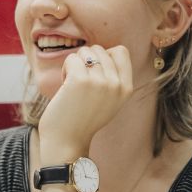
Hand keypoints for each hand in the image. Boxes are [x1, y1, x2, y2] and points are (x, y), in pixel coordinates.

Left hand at [36, 44, 133, 160]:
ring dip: (75, 64)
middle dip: (87, 60)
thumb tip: (106, 51)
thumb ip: (113, 79)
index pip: (121, 51)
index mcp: (126, 88)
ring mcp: (100, 82)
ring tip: (72, 83)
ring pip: (85, 51)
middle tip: (80, 81)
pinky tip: (64, 85)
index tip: (95, 73)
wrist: (67, 142)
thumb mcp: (109, 101)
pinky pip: (71, 58)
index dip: (104, 56)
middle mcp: (116, 84)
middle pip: (100, 49)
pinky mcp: (80, 81)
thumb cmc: (83, 120)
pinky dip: (65, 68)